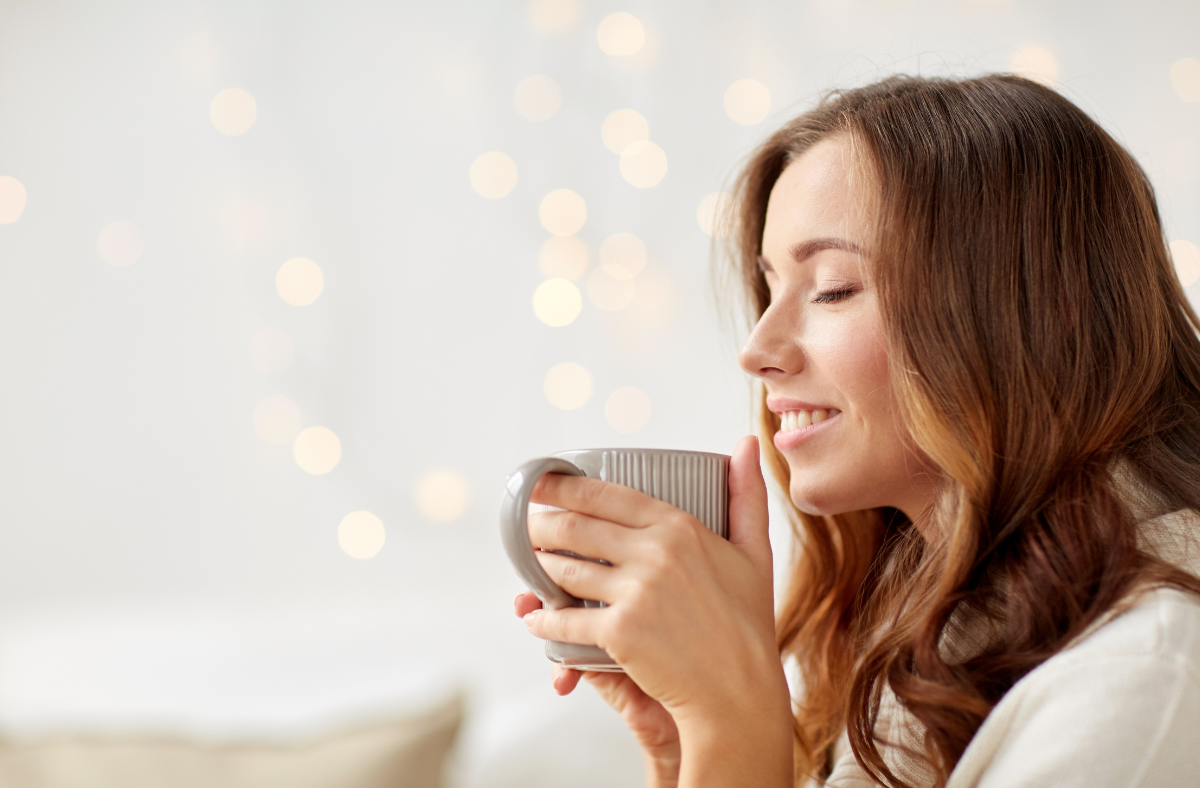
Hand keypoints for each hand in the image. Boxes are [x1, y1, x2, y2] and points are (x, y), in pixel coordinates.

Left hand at [518, 436, 792, 786]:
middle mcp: (654, 552)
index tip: (541, 482)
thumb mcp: (755, 552)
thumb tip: (747, 442)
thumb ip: (747, 496)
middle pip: (576, 527)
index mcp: (680, 527)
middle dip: (540, 523)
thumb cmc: (747, 624)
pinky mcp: (620, 632)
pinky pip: (565, 621)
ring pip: (565, 570)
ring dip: (538, 567)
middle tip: (523, 523)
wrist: (740, 691)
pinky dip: (543, 621)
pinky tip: (535, 618)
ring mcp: (635, 592)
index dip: (565, 486)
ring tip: (528, 563)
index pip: (607, 494)